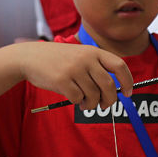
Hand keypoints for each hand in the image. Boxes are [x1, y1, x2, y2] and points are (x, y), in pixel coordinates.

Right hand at [14, 41, 132, 110]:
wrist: (30, 57)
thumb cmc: (58, 60)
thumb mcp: (80, 55)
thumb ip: (96, 67)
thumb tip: (114, 91)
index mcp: (93, 51)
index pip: (120, 66)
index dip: (127, 81)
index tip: (127, 92)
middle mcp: (86, 59)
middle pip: (109, 85)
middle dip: (110, 100)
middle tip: (105, 105)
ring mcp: (74, 69)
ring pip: (94, 95)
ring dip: (92, 104)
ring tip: (86, 103)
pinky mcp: (62, 80)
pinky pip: (78, 99)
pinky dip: (78, 102)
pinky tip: (73, 98)